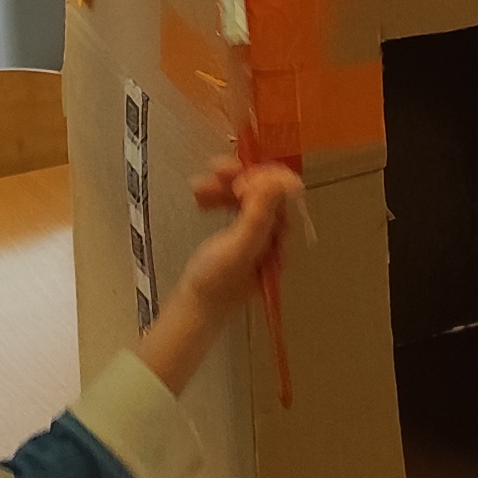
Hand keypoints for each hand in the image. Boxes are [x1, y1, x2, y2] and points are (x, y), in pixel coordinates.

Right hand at [138, 159, 302, 390]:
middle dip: (239, 178)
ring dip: (224, 186)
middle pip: (264, 192)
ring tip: (197, 186)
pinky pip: (234, 207)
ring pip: (247, 197)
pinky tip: (200, 199)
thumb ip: (259, 214)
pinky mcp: (239, 237)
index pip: (284, 195)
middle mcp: (274, 234)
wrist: (194, 308)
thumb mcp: (239, 246)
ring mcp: (257, 235)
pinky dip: (219, 199)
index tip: (238, 175)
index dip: (263, 178)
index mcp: (280, 237)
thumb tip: (277, 180)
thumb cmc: (216, 282)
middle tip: (213, 169)